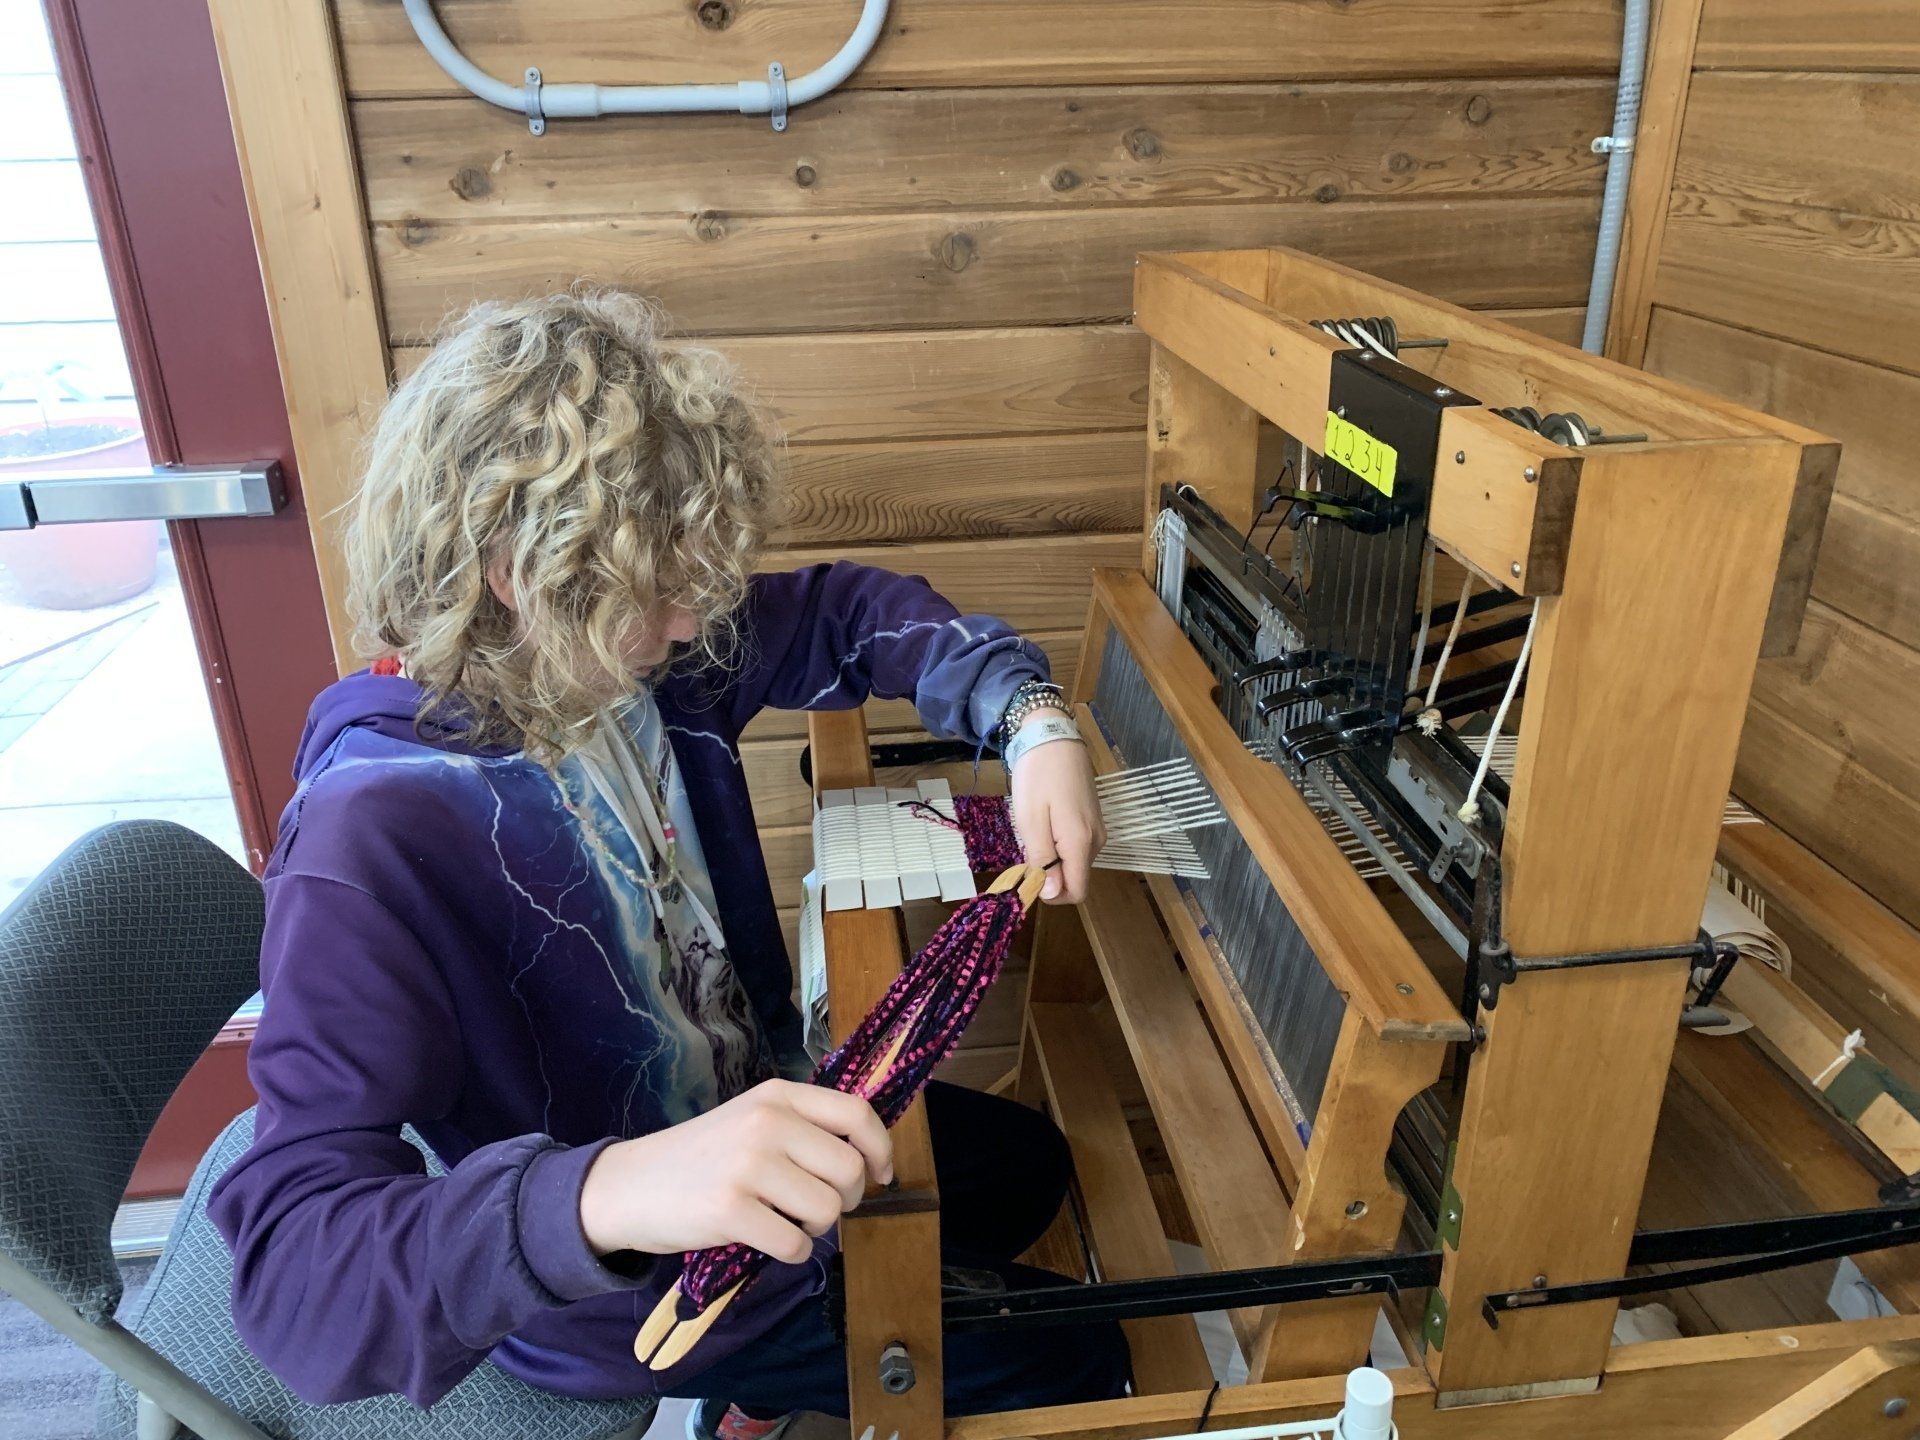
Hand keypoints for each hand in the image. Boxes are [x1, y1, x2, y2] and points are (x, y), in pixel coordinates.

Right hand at [578, 1079, 891, 1261]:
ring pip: (827, 1210)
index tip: (881, 1175)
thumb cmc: (701, 1157)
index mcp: (777, 1096)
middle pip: (849, 1169)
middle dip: (847, 1199)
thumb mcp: (752, 1120)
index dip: (880, 1149)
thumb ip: (803, 1128)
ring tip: (784, 1220)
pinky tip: (767, 1240)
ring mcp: (748, 1165)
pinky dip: (791, 1252)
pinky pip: (795, 1244)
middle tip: (818, 1207)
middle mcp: (767, 1122)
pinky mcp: (730, 1210)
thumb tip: (867, 1158)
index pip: (856, 1113)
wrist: (629, 1185)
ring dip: (815, 1228)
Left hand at [1008, 707, 1104, 903]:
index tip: (1027, 876)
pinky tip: (1044, 819)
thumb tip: (1051, 893)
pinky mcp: (1093, 819)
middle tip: (1025, 844)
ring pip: (1074, 862)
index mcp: (1081, 843)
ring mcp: (1097, 829)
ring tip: (1034, 826)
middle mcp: (1096, 841)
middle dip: (1047, 872)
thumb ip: (1042, 859)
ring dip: (1051, 856)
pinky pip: (1076, 845)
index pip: (1076, 892)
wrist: (1054, 737)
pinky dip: (1058, 843)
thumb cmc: (1038, 775)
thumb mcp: (1030, 819)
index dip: (1051, 894)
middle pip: (1074, 877)